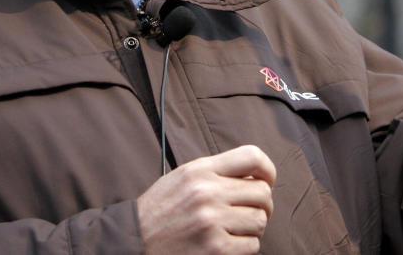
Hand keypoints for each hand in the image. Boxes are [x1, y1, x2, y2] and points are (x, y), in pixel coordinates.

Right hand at [137, 144, 275, 254]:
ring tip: (236, 228)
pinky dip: (245, 247)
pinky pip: (252, 245)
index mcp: (200, 170)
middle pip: (262, 192)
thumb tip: (253, 175)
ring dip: (253, 227)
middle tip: (250, 212)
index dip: (268, 169)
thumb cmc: (160, 210)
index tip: (267, 180)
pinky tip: (228, 244)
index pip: (251, 156)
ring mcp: (212, 221)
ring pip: (260, 220)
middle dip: (262, 205)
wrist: (135, 241)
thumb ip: (214, 172)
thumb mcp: (182, 178)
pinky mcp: (215, 249)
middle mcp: (207, 192)